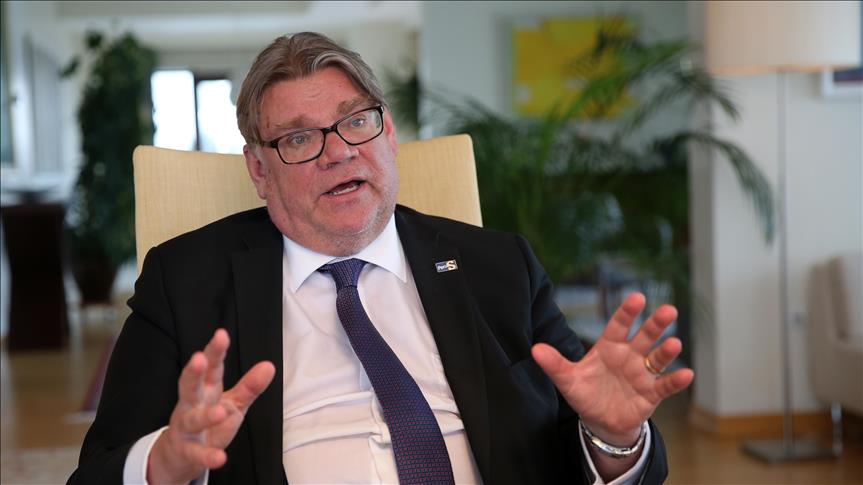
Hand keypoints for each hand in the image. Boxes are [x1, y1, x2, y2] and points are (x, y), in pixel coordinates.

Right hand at [147, 329, 275, 483]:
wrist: (180, 456)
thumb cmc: (209, 422)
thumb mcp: (233, 403)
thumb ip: (250, 386)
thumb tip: (269, 365)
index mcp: (206, 390)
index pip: (211, 367)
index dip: (215, 351)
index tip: (221, 335)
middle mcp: (191, 405)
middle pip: (190, 386)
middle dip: (194, 372)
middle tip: (199, 359)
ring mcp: (186, 428)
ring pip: (193, 419)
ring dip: (206, 415)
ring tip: (221, 412)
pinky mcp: (187, 451)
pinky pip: (196, 453)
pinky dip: (207, 456)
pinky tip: (220, 457)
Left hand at [532, 292, 693, 444]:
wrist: (601, 421)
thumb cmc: (586, 394)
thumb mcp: (568, 380)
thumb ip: (555, 364)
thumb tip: (534, 350)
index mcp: (609, 347)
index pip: (619, 325)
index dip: (627, 312)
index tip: (638, 298)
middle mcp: (629, 356)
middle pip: (645, 336)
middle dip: (656, 324)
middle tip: (669, 310)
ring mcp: (642, 374)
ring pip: (658, 358)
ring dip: (667, 351)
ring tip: (675, 343)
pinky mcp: (652, 394)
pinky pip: (665, 385)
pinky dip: (676, 380)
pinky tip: (687, 374)